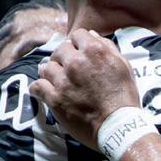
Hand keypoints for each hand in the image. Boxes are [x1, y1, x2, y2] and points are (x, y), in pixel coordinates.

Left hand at [33, 29, 141, 147]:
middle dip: (64, 56)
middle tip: (68, 67)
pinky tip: (41, 90)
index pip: (77, 35)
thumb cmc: (124, 97)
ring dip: (50, 71)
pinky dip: (37, 87)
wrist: (118, 125)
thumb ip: (108, 47)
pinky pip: (37, 86)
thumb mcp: (124, 66)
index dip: (78, 43)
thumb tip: (92, 36)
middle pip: (60, 49)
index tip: (79, 51)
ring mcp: (63, 80)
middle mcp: (75, 62)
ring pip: (46, 67)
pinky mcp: (55, 98)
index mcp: (94, 51)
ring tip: (55, 78)